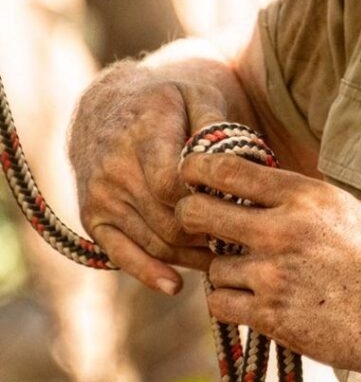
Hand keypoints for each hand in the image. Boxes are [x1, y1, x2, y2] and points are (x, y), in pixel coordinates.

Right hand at [69, 62, 229, 293]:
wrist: (108, 107)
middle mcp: (114, 170)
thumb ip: (216, 125)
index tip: (239, 206)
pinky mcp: (93, 218)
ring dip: (191, 256)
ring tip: (227, 256)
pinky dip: (149, 273)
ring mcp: (101, 197)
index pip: (173, 186)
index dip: (207, 202)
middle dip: (209, 234)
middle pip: (168, 222)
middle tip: (245, 239)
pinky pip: (121, 255)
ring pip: (153, 242)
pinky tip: (176, 285)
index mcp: (143, 136)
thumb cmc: (166, 102)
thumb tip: (235, 160)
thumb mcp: (195, 97)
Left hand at [176, 154, 360, 379]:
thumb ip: (301, 198)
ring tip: (255, 274)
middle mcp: (283, 229)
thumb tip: (259, 186)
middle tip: (197, 224)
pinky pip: (221, 304)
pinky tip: (254, 300)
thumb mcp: (346, 208)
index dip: (197, 169)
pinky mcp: (270, 315)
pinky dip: (231, 303)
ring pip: (213, 267)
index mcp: (305, 195)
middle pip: (199, 213)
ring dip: (225, 271)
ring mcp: (273, 273)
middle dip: (191, 218)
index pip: (228, 170)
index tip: (189, 173)